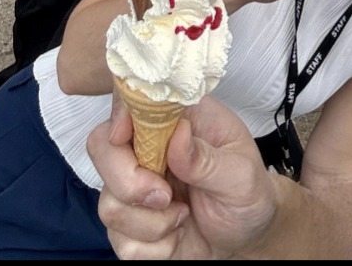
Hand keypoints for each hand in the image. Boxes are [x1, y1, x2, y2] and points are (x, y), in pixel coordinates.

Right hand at [91, 94, 278, 259]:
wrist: (248, 235)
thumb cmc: (248, 192)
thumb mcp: (241, 173)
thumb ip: (207, 158)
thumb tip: (178, 135)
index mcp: (177, 120)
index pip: (132, 103)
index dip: (120, 117)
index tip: (125, 138)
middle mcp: (149, 148)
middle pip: (103, 149)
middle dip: (129, 182)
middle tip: (166, 195)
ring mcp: (136, 187)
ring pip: (108, 203)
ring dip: (150, 223)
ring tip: (183, 215)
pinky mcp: (132, 225)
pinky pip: (121, 242)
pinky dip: (153, 248)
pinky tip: (176, 235)